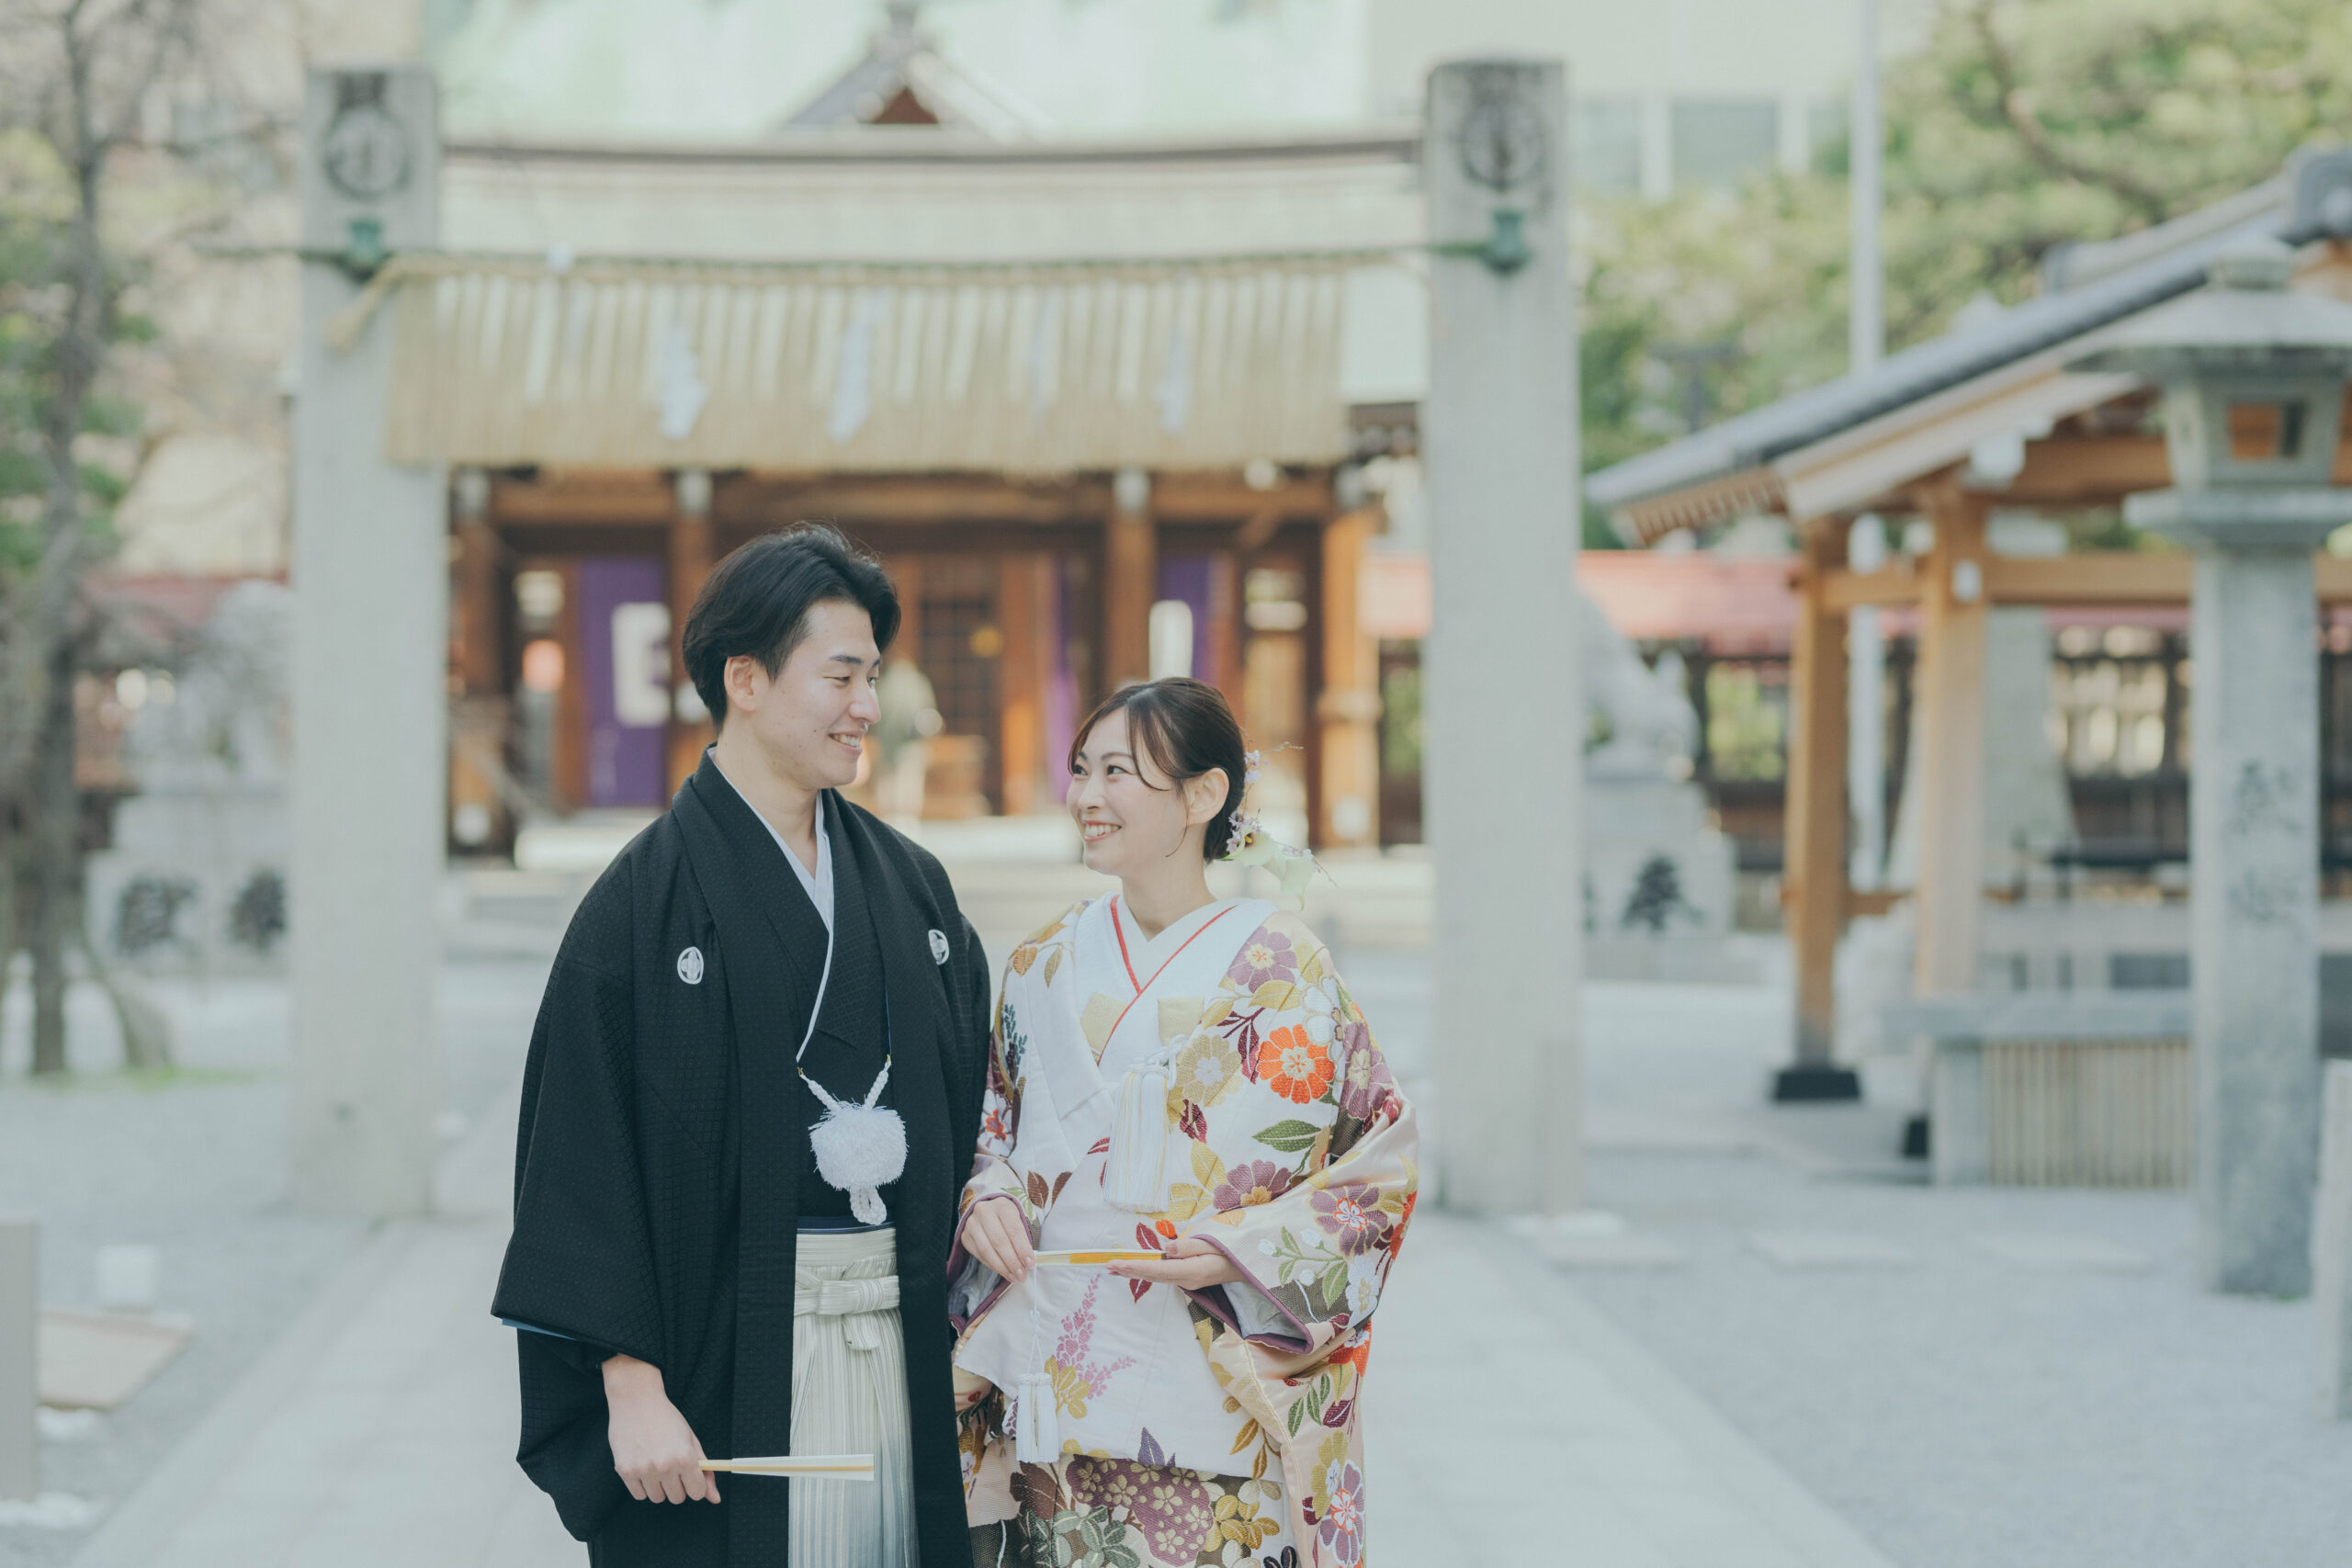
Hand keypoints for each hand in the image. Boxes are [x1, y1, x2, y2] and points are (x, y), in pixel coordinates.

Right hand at [603, 1354, 718, 1504]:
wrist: (637, 1401)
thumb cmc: (667, 1419)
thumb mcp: (691, 1440)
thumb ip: (705, 1471)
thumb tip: (715, 1498)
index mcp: (685, 1457)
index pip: (697, 1493)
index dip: (695, 1486)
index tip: (691, 1478)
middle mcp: (665, 1466)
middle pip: (677, 1498)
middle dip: (677, 1486)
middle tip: (671, 1466)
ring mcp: (644, 1470)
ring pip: (657, 1498)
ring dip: (659, 1486)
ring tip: (656, 1464)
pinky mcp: (625, 1471)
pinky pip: (639, 1495)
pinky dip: (643, 1486)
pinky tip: (643, 1466)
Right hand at [963, 1194, 1032, 1282]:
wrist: (988, 1210)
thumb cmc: (1008, 1218)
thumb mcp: (1019, 1220)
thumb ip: (1024, 1238)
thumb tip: (1027, 1262)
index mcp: (1002, 1205)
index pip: (1014, 1230)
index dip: (1022, 1249)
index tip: (1030, 1264)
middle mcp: (984, 1212)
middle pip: (999, 1241)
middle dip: (1012, 1262)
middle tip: (1022, 1275)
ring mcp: (972, 1224)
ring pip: (986, 1250)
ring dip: (1002, 1267)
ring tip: (1013, 1277)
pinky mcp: (965, 1236)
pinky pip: (979, 1255)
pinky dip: (992, 1266)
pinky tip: (1002, 1271)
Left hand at [1108, 1235, 1241, 1288]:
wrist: (1248, 1267)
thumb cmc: (1233, 1251)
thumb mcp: (1214, 1243)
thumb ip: (1190, 1246)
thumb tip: (1167, 1249)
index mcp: (1192, 1271)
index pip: (1158, 1269)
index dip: (1136, 1267)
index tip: (1117, 1264)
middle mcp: (1186, 1280)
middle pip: (1153, 1275)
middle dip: (1130, 1271)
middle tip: (1107, 1265)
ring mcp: (1187, 1281)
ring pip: (1157, 1277)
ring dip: (1136, 1272)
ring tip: (1115, 1268)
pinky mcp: (1187, 1278)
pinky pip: (1163, 1275)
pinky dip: (1147, 1272)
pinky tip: (1136, 1269)